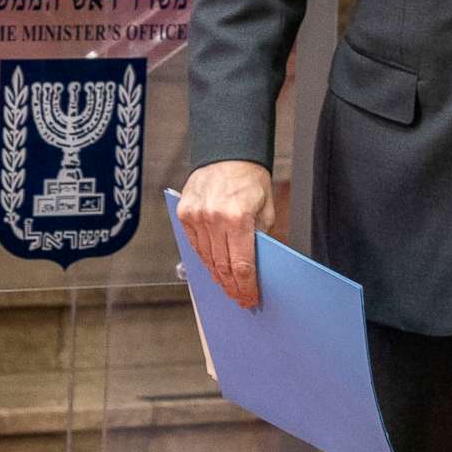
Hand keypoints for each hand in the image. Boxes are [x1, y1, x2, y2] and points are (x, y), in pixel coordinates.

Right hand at [176, 160, 275, 309]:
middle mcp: (213, 218)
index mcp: (238, 217)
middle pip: (222, 266)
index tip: (250, 298)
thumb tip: (259, 265)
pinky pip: (194, 245)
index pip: (242, 264)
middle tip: (239, 298)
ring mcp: (196, 216)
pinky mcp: (185, 213)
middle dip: (232, 286)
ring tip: (227, 286)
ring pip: (206, 259)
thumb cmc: (250, 178)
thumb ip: (262, 237)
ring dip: (217, 276)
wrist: (227, 152)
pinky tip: (213, 267)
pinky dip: (204, 259)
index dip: (246, 286)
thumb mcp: (267, 207)